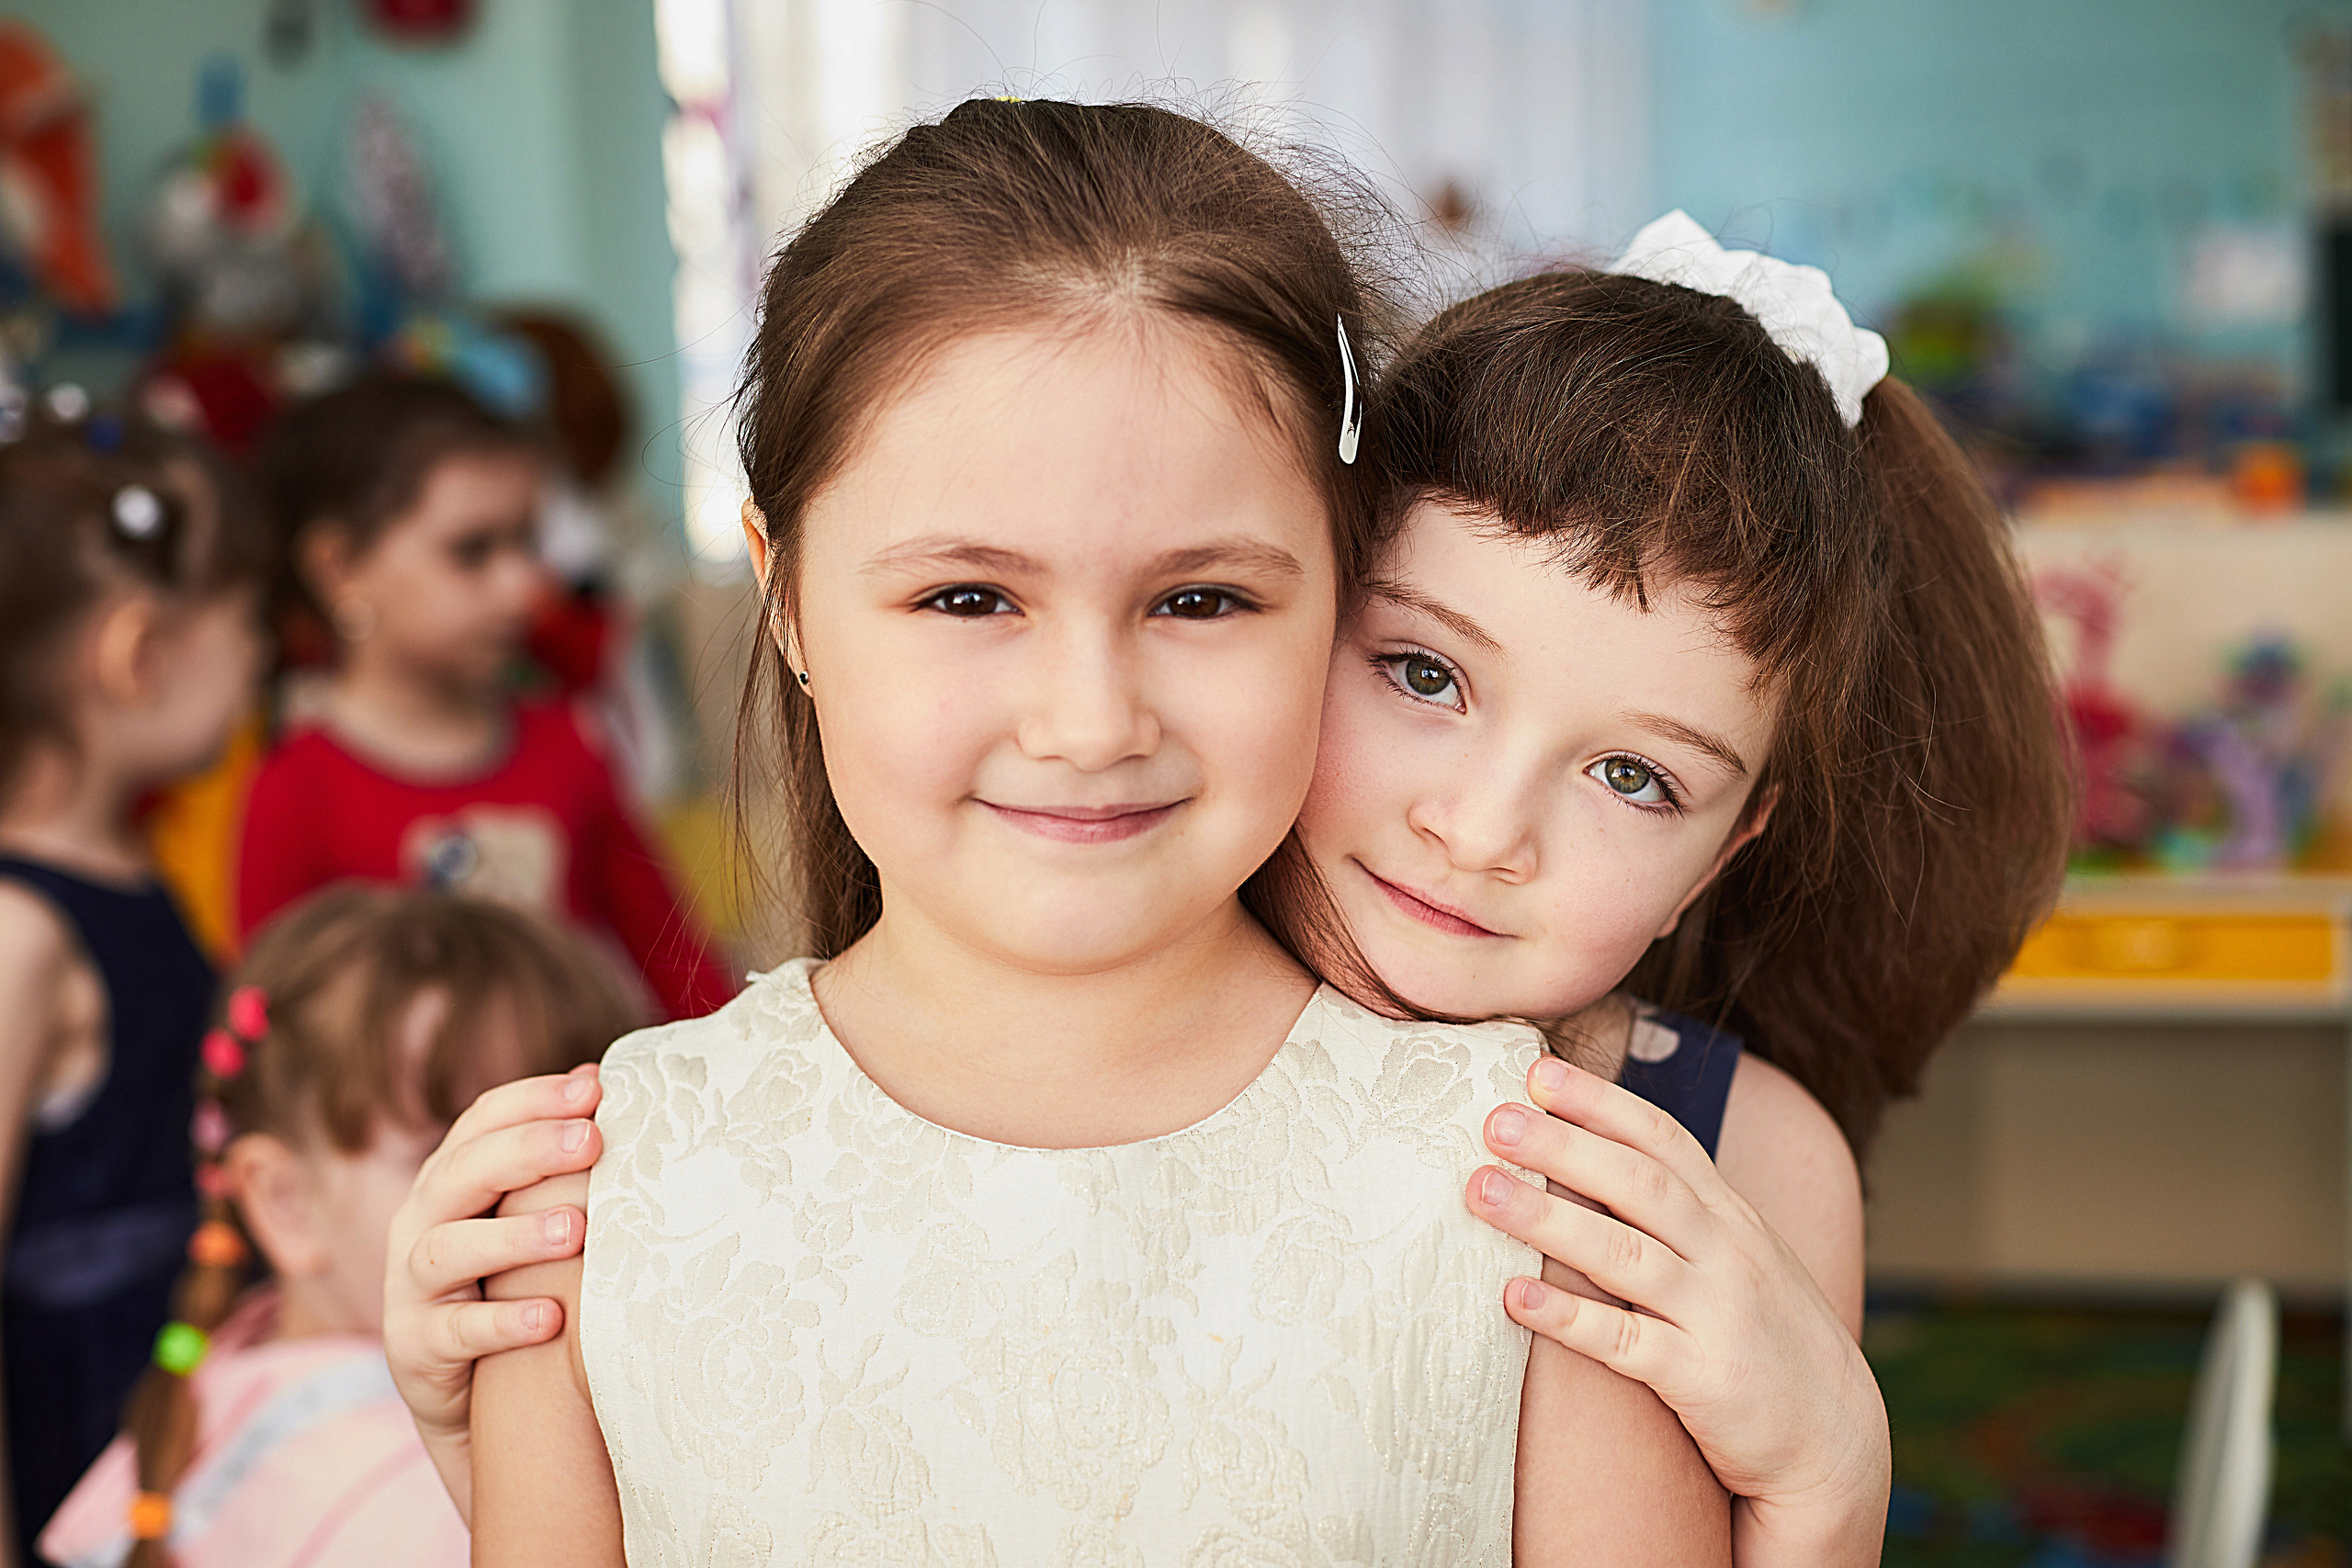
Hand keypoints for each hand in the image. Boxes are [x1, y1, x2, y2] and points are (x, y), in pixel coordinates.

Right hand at [384, 1064, 604, 1524]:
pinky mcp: (414, 1350)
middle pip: (460, 1174)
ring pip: (446, 1250)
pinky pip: (454, 1333)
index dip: (532, 1100)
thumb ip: (559, 1163)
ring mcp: (409, 1289)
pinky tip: (551, 1318)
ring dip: (512, 1236)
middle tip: (591, 1143)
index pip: (480, 1123)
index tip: (593, 1089)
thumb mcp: (532, 1221)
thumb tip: (605, 1086)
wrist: (476, 1400)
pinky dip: (501, 1322)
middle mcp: (419, 1225)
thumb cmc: (517, 1285)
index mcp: (450, 1182)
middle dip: (526, 1152)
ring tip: (575, 1231)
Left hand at [1467, 1056, 1888, 1567]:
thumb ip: (1683, 1211)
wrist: (1838, 1440)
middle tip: (1494, 1120)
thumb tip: (1595, 1159)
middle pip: (1639, 1184)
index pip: (1663, 1139)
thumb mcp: (1742, 1257)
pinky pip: (1627, 1343)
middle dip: (1564, 1146)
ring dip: (1547, 1220)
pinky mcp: (1704, 1379)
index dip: (1600, 1102)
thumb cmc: (1769, 1338)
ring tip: (1480, 1190)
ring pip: (1624, 1255)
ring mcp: (1717, 1315)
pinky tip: (1515, 1297)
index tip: (1539, 1070)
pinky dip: (1569, 1318)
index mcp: (1731, 1216)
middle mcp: (1727, 1253)